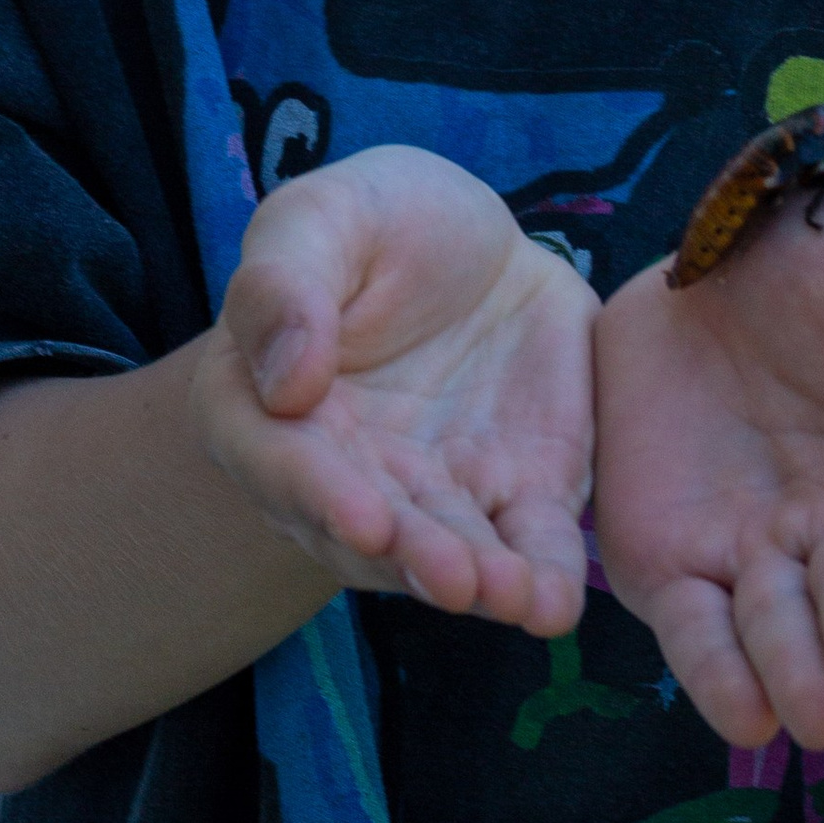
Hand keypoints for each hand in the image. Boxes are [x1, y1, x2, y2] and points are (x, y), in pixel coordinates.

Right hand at [192, 144, 595, 635]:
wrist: (476, 246)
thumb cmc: (373, 225)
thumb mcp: (324, 217)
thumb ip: (287, 286)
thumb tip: (285, 385)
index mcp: (269, 409)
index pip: (282, 462)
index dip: (320, 494)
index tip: (364, 518)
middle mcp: (345, 477)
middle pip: (371, 532)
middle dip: (415, 559)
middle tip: (454, 577)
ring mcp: (436, 496)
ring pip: (450, 556)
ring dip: (480, 585)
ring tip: (513, 596)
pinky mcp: (516, 496)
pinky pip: (528, 548)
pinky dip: (542, 582)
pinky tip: (554, 605)